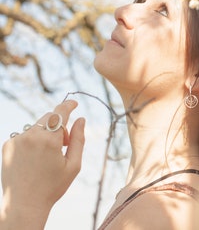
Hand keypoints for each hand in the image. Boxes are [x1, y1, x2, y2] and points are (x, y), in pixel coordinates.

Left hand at [0, 100, 84, 226]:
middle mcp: (31, 136)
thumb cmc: (52, 186)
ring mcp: (17, 140)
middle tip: (63, 144)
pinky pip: (25, 133)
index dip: (68, 105)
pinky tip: (34, 157)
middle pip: (50, 117)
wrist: (23, 205)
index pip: (60, 113)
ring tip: (47, 154)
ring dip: (46, 133)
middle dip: (59, 125)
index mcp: (49, 141)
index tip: (74, 103)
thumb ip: (78, 139)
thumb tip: (81, 119)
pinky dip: (33, 139)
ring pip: (38, 125)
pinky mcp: (8, 145)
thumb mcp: (73, 165)